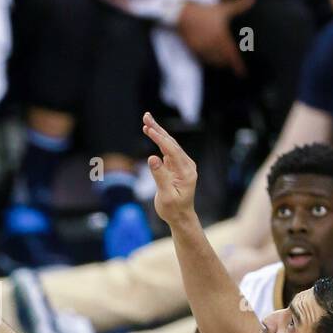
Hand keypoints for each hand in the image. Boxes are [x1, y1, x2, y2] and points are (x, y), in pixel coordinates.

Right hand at [143, 111, 197, 225]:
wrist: (181, 217)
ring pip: (169, 144)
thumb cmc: (173, 209)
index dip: (159, 139)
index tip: (148, 129)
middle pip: (171, 143)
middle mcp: (187, 165)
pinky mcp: (177, 165)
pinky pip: (167, 149)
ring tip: (146, 120)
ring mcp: (182, 164)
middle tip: (146, 116)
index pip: (171, 151)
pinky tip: (151, 132)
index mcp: (186, 172)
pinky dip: (159, 140)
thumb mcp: (166, 195)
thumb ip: (160, 176)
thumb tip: (152, 158)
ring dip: (158, 132)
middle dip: (158, 129)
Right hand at [176, 0, 253, 75]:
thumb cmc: (205, 12)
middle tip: (235, 67)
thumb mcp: (223, 9)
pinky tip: (212, 60)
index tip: (243, 73)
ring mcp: (203, 49)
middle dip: (229, 64)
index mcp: (222, 37)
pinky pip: (204, 59)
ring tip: (225, 65)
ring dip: (220, 64)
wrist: (184, 15)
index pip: (232, 55)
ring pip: (214, 61)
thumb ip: (239, 6)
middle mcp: (213, 45)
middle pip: (224, 60)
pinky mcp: (195, 50)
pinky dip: (210, 61)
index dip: (238, 65)